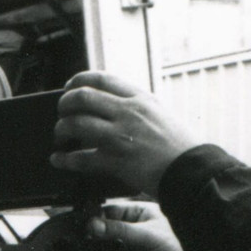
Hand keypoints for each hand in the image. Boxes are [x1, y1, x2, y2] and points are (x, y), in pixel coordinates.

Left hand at [51, 71, 199, 197]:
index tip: (69, 87)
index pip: (101, 78)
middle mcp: (128, 112)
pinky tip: (58, 160)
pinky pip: (80, 157)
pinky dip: (65, 159)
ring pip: (76, 123)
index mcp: (140, 98)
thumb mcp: (161, 114)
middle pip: (82, 97)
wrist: (192, 172)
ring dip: (61, 129)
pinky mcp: (116, 160)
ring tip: (60, 137)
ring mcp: (120, 136)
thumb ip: (137, 107)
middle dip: (65, 104)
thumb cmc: (181, 147)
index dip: (78, 81)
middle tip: (62, 113)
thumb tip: (114, 105)